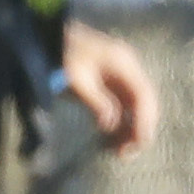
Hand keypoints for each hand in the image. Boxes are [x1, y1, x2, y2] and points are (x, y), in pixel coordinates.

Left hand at [64, 21, 160, 156]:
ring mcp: (121, 76)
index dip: (144, 121)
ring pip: (135, 108)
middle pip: (144, 103)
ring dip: (128, 129)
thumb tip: (110, 126)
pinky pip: (122, 107)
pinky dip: (118, 124)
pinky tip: (107, 138)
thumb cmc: (61, 55)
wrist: (49, 39)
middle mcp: (127, 69)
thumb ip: (95, 102)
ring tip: (114, 151)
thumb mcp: (76, 79)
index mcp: (123, 63)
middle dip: (138, 129)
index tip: (138, 144)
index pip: (143, 96)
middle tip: (124, 154)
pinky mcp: (111, 83)